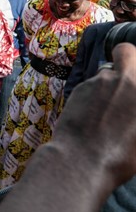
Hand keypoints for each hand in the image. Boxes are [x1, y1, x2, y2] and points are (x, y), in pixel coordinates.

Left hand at [54, 43, 135, 185]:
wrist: (83, 159)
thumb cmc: (121, 156)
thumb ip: (134, 109)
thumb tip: (129, 104)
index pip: (133, 58)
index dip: (135, 68)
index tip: (132, 93)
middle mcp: (127, 80)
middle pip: (126, 51)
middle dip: (127, 57)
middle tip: (125, 77)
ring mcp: (101, 81)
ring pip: (105, 73)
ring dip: (107, 85)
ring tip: (105, 112)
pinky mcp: (80, 88)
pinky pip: (90, 86)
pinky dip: (92, 96)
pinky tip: (90, 116)